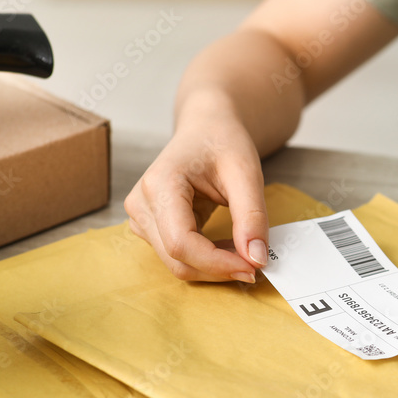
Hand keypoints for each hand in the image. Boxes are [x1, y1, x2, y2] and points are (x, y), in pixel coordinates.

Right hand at [124, 117, 267, 283]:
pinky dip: (207, 259)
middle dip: (219, 269)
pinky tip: (228, 245)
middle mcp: (141, 203)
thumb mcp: (246, 173)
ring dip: (213, 267)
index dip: (218, 263)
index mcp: (159, 184)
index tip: (253, 267)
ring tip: (243, 248)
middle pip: (177, 259)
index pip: (182, 243)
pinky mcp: (149, 226)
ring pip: (176, 263)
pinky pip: (177, 256)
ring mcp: (140, 217)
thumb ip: (251, 216)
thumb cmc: (222, 142)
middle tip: (256, 263)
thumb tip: (257, 258)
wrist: (206, 128)